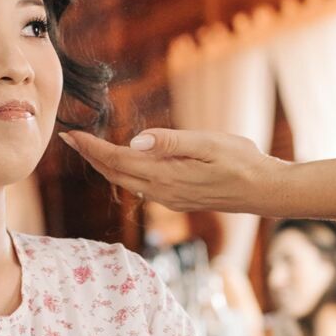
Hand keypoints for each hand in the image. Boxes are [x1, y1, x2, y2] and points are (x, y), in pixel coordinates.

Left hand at [60, 128, 273, 213]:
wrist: (265, 191)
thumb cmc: (242, 161)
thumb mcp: (209, 143)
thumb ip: (171, 141)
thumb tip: (135, 141)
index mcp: (166, 175)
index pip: (118, 160)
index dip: (92, 148)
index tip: (71, 136)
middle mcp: (162, 192)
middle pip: (116, 174)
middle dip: (92, 157)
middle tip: (70, 139)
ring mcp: (170, 199)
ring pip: (127, 182)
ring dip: (106, 166)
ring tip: (90, 149)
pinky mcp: (178, 199)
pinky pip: (142, 187)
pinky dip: (125, 173)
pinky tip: (124, 163)